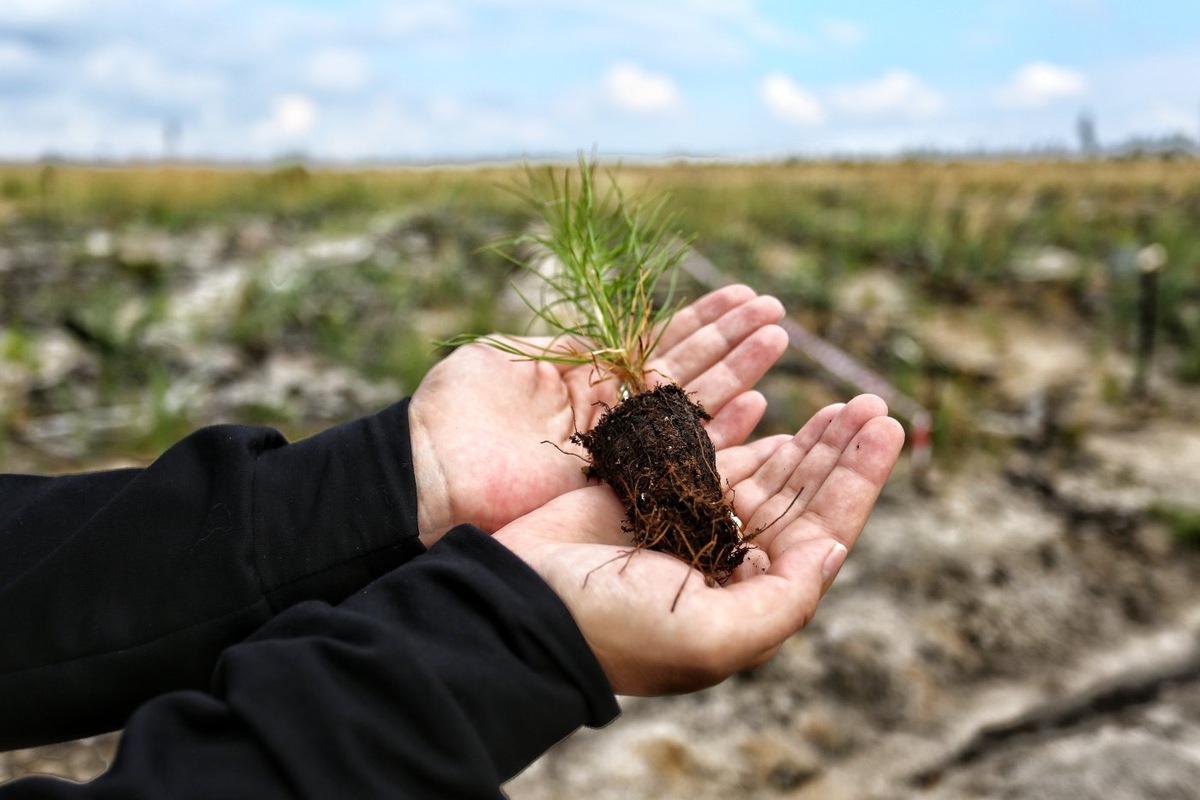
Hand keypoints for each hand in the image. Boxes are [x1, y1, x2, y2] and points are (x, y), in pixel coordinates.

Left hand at [408, 285, 788, 545]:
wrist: (427, 476)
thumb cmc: (457, 411)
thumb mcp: (510, 355)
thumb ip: (569, 347)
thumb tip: (610, 332)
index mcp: (591, 378)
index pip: (663, 342)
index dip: (706, 321)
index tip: (748, 295)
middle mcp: (616, 414)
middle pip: (690, 371)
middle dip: (736, 341)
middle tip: (777, 314)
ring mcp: (623, 450)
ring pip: (695, 407)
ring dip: (740, 374)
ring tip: (778, 341)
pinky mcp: (623, 485)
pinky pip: (683, 456)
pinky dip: (724, 432)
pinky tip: (760, 407)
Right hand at [494, 394, 904, 695]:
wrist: (526, 604)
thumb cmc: (619, 632)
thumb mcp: (714, 638)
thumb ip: (783, 599)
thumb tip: (833, 549)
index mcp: (751, 593)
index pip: (821, 529)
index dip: (857, 479)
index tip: (886, 426)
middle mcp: (728, 557)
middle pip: (800, 493)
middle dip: (838, 450)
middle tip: (870, 404)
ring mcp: (690, 520)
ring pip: (763, 469)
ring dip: (804, 437)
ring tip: (840, 403)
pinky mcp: (652, 489)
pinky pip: (709, 450)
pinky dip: (740, 426)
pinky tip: (769, 402)